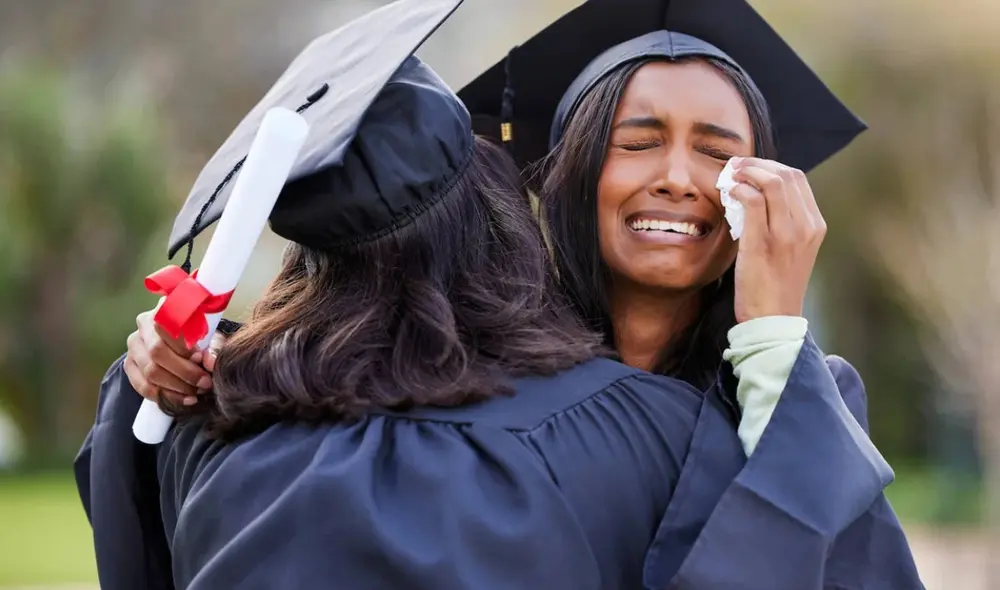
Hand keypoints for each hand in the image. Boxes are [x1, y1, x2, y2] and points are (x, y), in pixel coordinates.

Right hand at [124, 309, 227, 407]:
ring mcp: (133, 346)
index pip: (167, 327)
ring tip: (196, 393)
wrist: (181, 343)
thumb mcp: (211, 337)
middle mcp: (143, 326)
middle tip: (204, 383)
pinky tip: (182, 399)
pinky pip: (142, 385)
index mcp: (162, 311)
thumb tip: (210, 363)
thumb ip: (213, 347)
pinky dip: (164, 396)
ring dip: (176, 387)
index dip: (183, 346)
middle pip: (157, 352)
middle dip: (184, 372)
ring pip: (149, 371)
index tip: (200, 359)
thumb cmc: (198, 336)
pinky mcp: (129, 365)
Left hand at [726, 157, 825, 322]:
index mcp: (815, 226)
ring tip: (730, 176)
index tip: (751, 168)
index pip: (798, 179)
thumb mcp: (789, 251)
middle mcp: (806, 226)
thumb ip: (782, 223)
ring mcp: (787, 233)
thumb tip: (756, 196)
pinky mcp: (763, 242)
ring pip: (772, 182)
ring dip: (747, 172)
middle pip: (787, 174)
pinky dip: (739, 190)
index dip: (771, 166)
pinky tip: (728, 193)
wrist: (773, 319)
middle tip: (736, 166)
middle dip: (758, 164)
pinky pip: (753, 201)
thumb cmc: (775, 286)